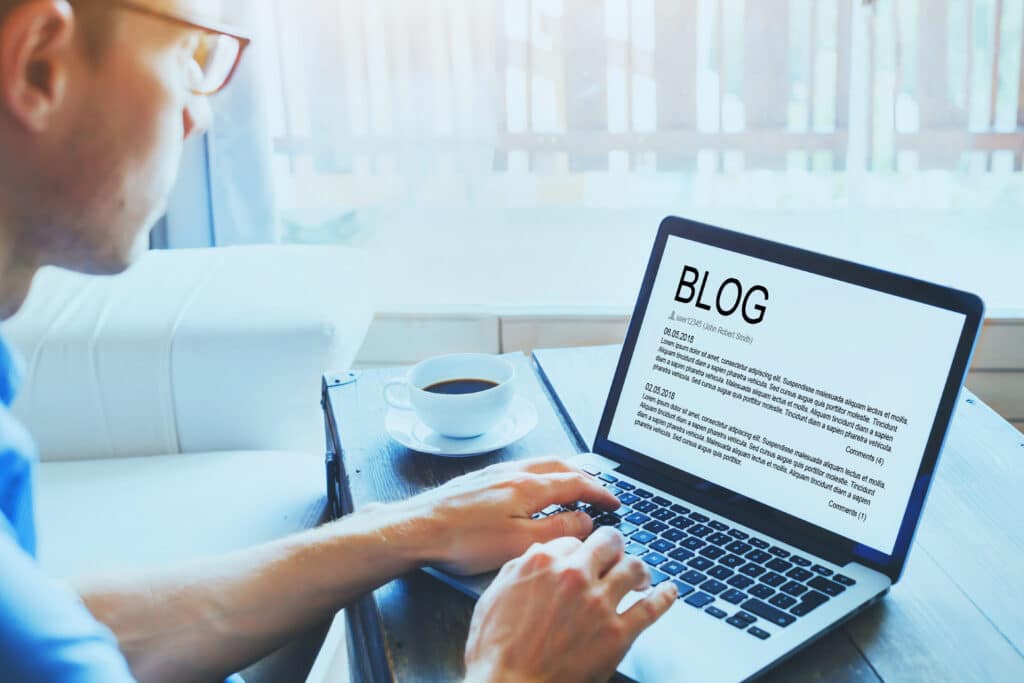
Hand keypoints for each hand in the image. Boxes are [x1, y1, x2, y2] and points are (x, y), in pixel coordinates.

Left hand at [391, 458, 620, 574]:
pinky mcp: (478, 480)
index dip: (600, 493)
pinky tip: (533, 490)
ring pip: (539, 465)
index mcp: (528, 486)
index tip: (614, 502)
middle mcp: (512, 472)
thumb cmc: (462, 540)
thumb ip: (558, 531)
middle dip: (584, 477)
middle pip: (559, 465)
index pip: (576, 483)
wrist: (417, 529)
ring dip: (562, 473)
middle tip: (599, 491)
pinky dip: (540, 476)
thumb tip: (586, 520)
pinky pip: (520, 470)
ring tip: (572, 487)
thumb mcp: (519, 543)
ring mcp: (494, 473)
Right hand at [464, 527, 677, 682]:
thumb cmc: (497, 650)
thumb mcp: (495, 596)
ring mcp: (599, 604)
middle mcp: (574, 576)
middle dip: (614, 546)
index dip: (579, 549)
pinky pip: (652, 608)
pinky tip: (669, 591)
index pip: (572, 540)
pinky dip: (665, 597)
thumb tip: (537, 556)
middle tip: (616, 553)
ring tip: (641, 575)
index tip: (584, 556)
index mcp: (543, 563)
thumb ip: (519, 569)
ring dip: (639, 569)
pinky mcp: (618, 634)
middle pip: (608, 543)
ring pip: (634, 568)